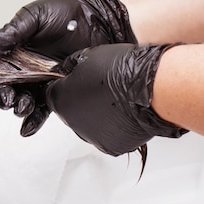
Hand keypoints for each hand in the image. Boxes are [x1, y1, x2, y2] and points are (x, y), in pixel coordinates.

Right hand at [0, 0, 136, 133]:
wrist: (98, 18)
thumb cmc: (66, 11)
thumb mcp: (34, 17)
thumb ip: (12, 31)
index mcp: (11, 49)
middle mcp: (22, 68)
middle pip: (2, 89)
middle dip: (0, 97)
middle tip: (6, 99)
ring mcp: (39, 80)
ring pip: (22, 101)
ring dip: (18, 108)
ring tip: (21, 107)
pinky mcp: (58, 89)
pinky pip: (43, 109)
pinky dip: (34, 120)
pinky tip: (27, 128)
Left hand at [46, 43, 187, 155]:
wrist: (149, 90)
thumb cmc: (120, 71)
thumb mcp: (87, 56)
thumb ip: (71, 66)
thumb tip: (68, 70)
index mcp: (60, 100)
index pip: (53, 93)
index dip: (66, 85)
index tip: (77, 81)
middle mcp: (71, 123)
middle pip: (71, 111)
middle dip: (81, 101)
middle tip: (100, 89)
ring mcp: (91, 137)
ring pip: (89, 125)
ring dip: (97, 115)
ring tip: (115, 100)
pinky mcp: (111, 147)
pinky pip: (108, 135)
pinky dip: (113, 126)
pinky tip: (123, 112)